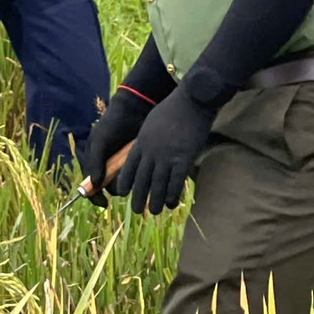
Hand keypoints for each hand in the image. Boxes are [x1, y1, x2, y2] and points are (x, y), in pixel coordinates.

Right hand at [85, 86, 153, 200]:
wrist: (134, 112)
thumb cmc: (112, 124)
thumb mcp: (100, 140)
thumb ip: (95, 161)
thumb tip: (95, 183)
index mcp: (93, 161)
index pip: (90, 185)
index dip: (95, 197)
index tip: (104, 203)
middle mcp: (106, 165)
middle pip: (108, 187)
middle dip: (114, 187)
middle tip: (122, 178)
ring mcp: (121, 165)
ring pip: (123, 184)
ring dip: (127, 182)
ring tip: (133, 169)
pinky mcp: (135, 163)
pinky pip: (135, 177)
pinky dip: (137, 178)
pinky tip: (142, 171)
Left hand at [116, 88, 214, 214]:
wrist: (191, 102)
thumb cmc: (172, 110)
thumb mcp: (151, 124)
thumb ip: (147, 140)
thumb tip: (145, 152)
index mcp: (141, 142)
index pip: (129, 167)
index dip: (126, 182)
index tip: (123, 192)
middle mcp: (151, 152)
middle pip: (141, 180)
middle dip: (138, 197)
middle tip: (137, 210)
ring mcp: (167, 157)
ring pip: (157, 185)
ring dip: (155, 201)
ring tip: (153, 211)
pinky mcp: (184, 160)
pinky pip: (176, 183)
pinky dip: (173, 195)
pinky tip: (172, 204)